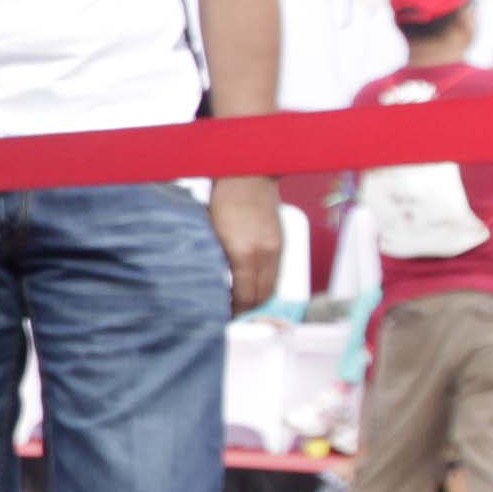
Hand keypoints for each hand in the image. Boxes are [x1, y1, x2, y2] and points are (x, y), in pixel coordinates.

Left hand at [209, 173, 283, 308]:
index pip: (244, 295)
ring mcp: (275, 248)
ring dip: (260, 299)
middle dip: (249, 310)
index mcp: (242, 253)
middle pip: (261, 296)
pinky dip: (267, 283)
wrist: (249, 175)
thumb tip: (215, 283)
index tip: (225, 316)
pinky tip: (256, 284)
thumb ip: (216, 259)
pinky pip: (277, 272)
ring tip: (245, 304)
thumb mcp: (212, 233)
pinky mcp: (281, 242)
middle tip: (234, 315)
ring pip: (272, 286)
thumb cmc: (224, 200)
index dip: (236, 310)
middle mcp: (263, 254)